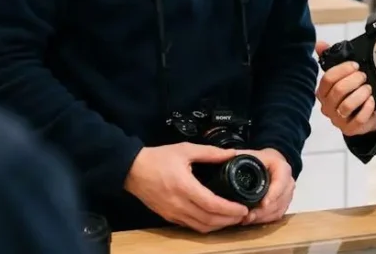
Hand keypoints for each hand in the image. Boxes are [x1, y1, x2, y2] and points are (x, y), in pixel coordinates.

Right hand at [124, 143, 249, 232]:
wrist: (132, 169)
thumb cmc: (158, 158)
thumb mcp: (185, 149)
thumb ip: (210, 152)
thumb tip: (231, 153)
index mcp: (185, 186)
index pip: (212, 204)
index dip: (230, 209)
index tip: (243, 208)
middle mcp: (179, 204)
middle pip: (209, 220)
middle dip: (229, 220)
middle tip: (243, 214)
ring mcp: (173, 213)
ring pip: (200, 227)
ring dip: (218, 226)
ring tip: (232, 218)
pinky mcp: (168, 217)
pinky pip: (190, 226)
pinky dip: (205, 226)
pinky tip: (214, 219)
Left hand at [240, 148, 293, 225]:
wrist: (272, 163)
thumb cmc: (261, 159)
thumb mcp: (251, 154)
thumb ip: (238, 155)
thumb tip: (220, 158)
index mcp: (282, 168)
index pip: (280, 183)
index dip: (273, 194)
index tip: (263, 204)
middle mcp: (288, 182)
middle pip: (279, 200)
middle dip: (264, 211)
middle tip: (248, 216)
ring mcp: (287, 194)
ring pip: (278, 210)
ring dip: (263, 217)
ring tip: (246, 220)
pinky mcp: (284, 203)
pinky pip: (277, 215)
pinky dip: (265, 219)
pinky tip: (252, 220)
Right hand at [314, 40, 375, 136]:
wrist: (363, 117)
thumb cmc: (350, 94)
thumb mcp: (341, 76)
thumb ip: (329, 59)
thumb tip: (319, 44)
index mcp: (322, 92)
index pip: (327, 79)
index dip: (343, 70)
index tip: (355, 65)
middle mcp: (327, 107)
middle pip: (338, 90)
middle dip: (354, 80)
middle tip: (364, 76)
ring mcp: (338, 119)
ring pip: (348, 105)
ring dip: (361, 93)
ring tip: (368, 89)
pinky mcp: (350, 129)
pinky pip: (359, 118)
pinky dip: (367, 107)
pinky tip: (371, 101)